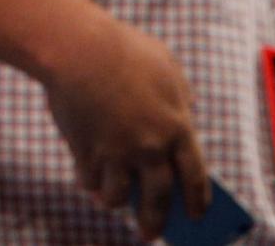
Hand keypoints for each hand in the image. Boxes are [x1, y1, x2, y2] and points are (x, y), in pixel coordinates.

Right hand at [37, 9, 210, 240]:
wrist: (76, 47)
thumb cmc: (124, 49)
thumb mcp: (166, 66)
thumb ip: (179, 96)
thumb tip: (184, 114)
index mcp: (177, 127)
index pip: (195, 177)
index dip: (197, 201)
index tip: (197, 216)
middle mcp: (150, 148)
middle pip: (158, 200)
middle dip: (154, 222)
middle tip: (150, 234)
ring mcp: (116, 152)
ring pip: (117, 196)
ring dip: (114, 201)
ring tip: (111, 200)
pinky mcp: (85, 151)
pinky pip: (88, 180)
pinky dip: (89, 182)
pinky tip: (88, 178)